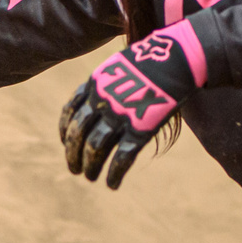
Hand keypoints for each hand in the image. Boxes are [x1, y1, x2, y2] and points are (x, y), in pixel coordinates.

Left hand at [60, 24, 201, 188]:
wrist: (177, 57)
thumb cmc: (153, 59)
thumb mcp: (122, 66)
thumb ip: (110, 83)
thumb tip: (102, 95)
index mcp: (95, 85)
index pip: (70, 112)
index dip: (65, 131)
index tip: (65, 143)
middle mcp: (102, 101)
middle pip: (79, 134)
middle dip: (73, 155)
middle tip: (74, 170)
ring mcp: (120, 116)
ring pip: (95, 148)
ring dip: (90, 167)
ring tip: (90, 178)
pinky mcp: (140, 129)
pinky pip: (122, 158)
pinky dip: (114, 174)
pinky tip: (112, 185)